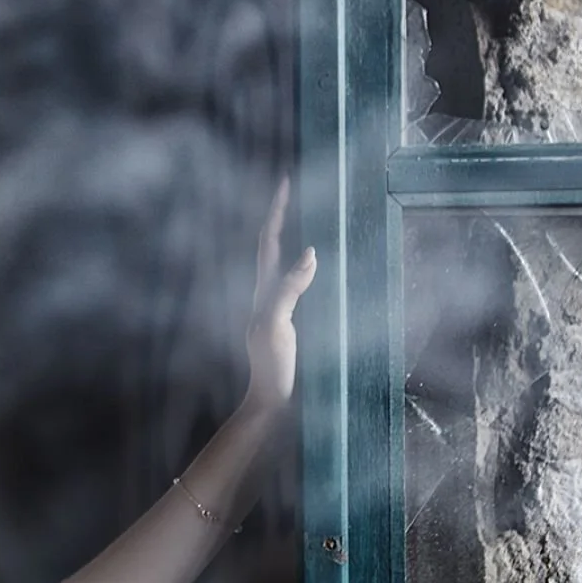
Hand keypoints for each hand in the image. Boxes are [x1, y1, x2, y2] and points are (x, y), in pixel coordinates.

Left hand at [243, 176, 316, 413]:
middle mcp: (267, 294)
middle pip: (272, 246)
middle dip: (282, 216)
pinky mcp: (288, 321)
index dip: (276, 211)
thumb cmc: (272, 367)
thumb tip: (310, 252)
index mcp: (264, 291)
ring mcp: (277, 307)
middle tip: (295, 189)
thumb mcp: (277, 326)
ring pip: (282, 263)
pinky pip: (296, 283)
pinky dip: (305, 266)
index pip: (268, 241)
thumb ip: (289, 290)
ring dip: (291, 237)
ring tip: (308, 214)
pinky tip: (317, 266)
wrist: (270, 401)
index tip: (285, 181)